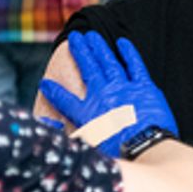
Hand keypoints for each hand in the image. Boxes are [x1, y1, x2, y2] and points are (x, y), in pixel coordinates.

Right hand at [38, 31, 177, 157]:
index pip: (65, 100)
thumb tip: (54, 132)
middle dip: (80, 52)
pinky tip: (123, 42)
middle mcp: (103, 96)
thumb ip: (72, 141)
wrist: (146, 150)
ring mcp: (124, 88)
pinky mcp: (145, 87)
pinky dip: (129, 53)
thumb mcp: (89, 152)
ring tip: (92, 35)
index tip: (46, 83)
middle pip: (88, 68)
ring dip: (99, 47)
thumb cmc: (120, 156)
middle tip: (75, 37)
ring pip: (108, 61)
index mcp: (87, 114)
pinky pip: (135, 65)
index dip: (54, 91)